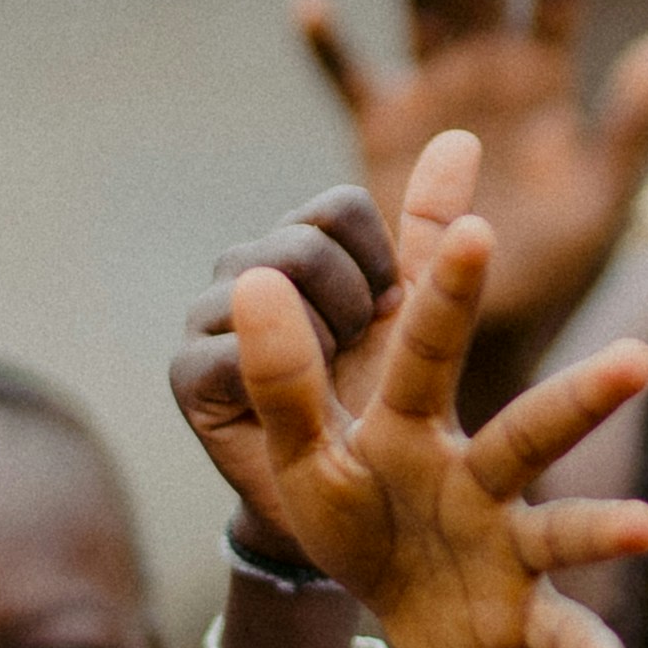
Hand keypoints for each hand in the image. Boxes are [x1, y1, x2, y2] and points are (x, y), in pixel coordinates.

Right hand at [170, 136, 477, 559]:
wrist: (356, 512)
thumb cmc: (385, 403)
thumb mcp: (418, 312)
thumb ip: (434, 226)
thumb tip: (461, 135)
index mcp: (298, 245)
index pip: (338, 209)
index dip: (378, 265)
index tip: (388, 317)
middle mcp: (245, 268)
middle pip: (303, 245)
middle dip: (350, 307)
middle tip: (353, 357)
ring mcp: (207, 319)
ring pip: (268, 287)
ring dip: (318, 344)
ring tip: (324, 385)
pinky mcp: (185, 376)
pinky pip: (232, 350)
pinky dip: (273, 380)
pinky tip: (287, 408)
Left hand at [233, 212, 647, 647]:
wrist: (406, 614)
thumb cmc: (362, 513)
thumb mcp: (309, 449)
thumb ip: (286, 369)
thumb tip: (254, 272)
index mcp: (416, 426)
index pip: (430, 350)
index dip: (446, 292)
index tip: (470, 225)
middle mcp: (480, 477)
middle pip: (528, 435)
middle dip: (579, 400)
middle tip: (638, 359)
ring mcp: (511, 543)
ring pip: (562, 529)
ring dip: (602, 528)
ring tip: (647, 528)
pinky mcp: (524, 616)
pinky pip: (560, 632)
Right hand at [298, 0, 647, 377]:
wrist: (487, 330)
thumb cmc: (559, 265)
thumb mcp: (608, 191)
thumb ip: (640, 116)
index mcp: (549, 78)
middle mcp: (488, 71)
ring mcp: (432, 95)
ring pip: (421, 10)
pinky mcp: (380, 133)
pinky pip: (350, 80)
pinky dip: (330, 47)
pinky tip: (311, 6)